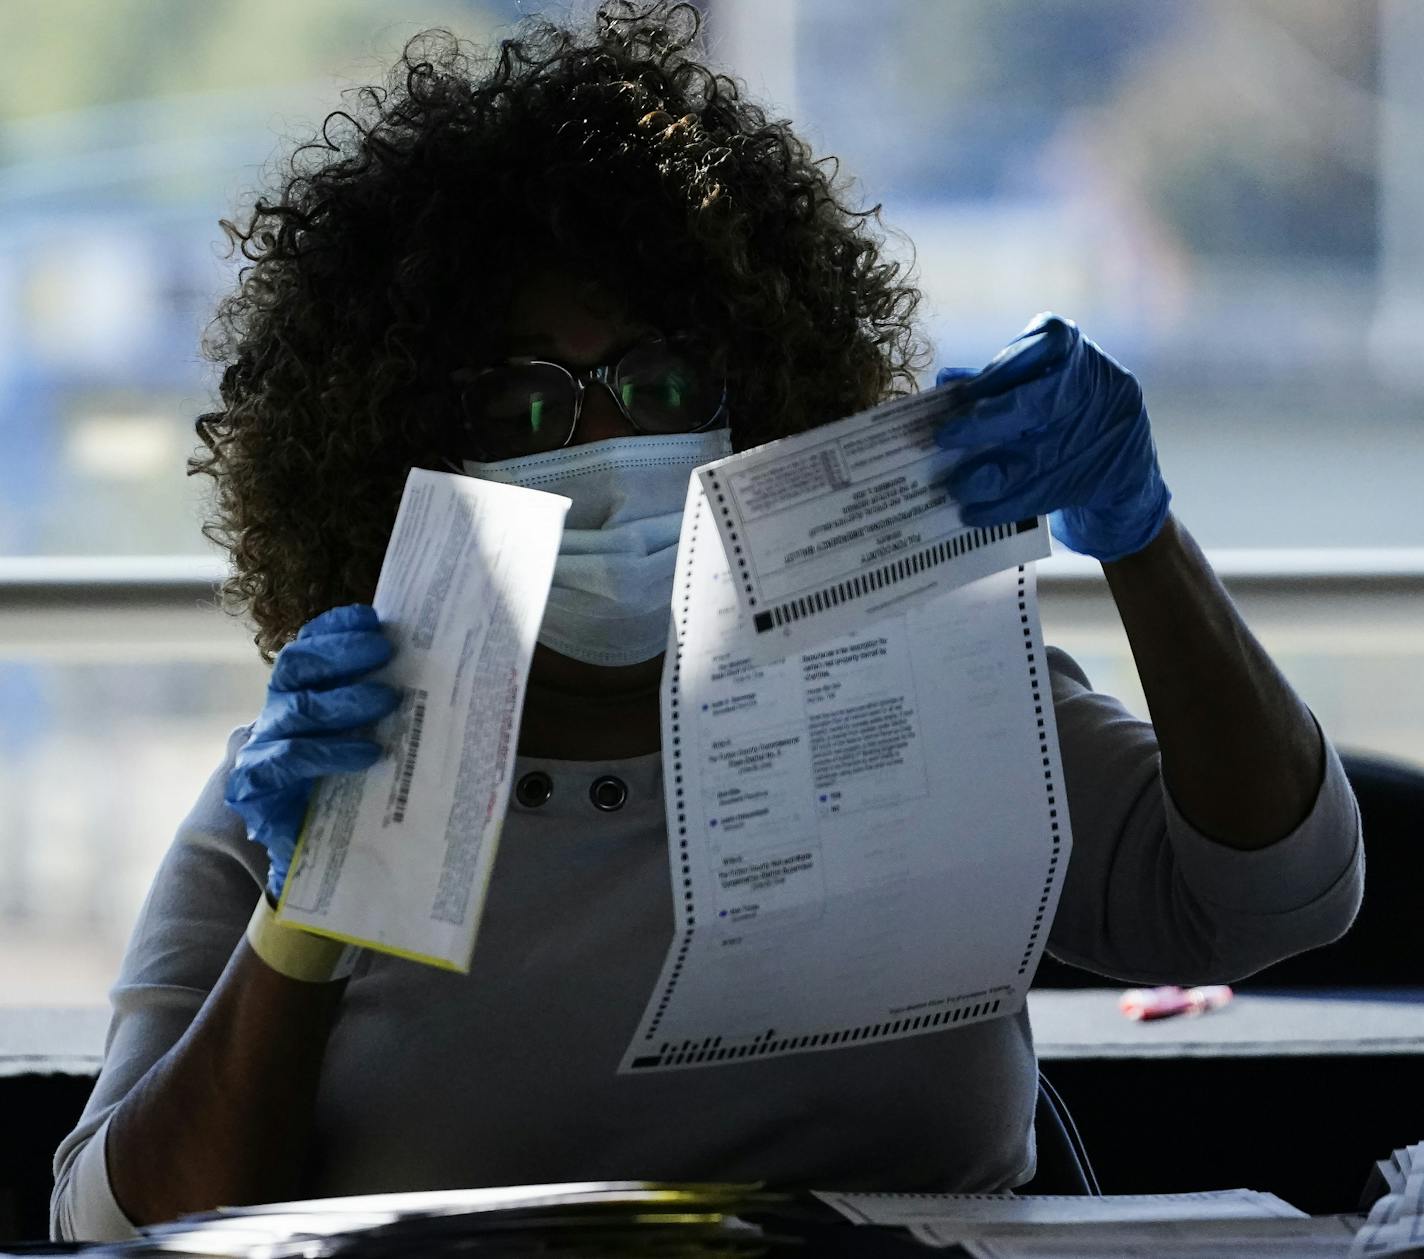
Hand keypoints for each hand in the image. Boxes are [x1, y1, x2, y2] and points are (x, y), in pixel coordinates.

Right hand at [225, 604, 399, 899]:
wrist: (308, 852)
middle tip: (385, 650)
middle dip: (342, 652)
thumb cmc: (344, 786)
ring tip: (388, 700)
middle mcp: (277, 711)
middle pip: (298, 665)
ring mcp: (262, 746)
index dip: (336, 627)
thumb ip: (382, 704)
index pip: (310, 645)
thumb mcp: (367, 738)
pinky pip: (291, 759)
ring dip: (345, 701)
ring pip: (298, 709)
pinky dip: (331, 752)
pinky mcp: (256, 785)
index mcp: (300, 692)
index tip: (372, 619)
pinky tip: (367, 754)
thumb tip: (438, 670)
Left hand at [934, 313, 1170, 562]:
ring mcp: (1105, 433)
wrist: (1126, 468)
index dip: (1003, 367)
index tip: (964, 392)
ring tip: (955, 487)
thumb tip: (945, 383)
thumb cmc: (1067, 415)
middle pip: (1039, 403)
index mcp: (1078, 353)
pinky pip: (1047, 493)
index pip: (1046, 344)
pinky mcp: (1104, 477)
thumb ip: (997, 382)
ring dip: (990, 477)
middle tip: (944, 439)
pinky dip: (1006, 507)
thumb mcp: (1040, 386)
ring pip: (1039, 457)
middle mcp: (1097, 386)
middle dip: (986, 423)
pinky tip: (975, 514)